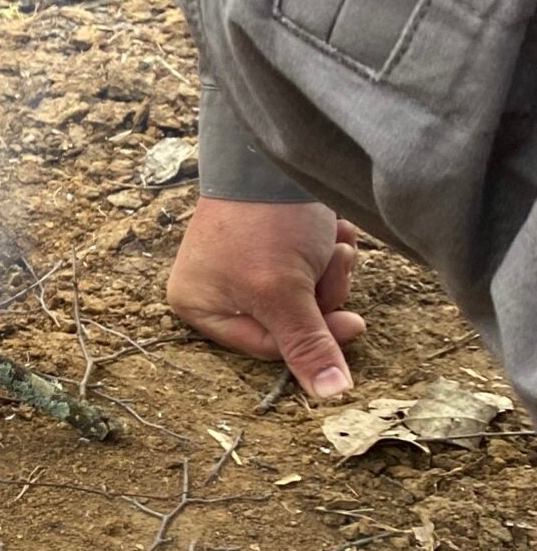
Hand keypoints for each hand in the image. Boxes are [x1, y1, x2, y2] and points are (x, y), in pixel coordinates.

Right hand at [166, 196, 364, 397]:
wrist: (271, 152)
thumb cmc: (262, 223)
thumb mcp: (284, 291)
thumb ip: (307, 345)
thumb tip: (331, 397)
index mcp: (198, 306)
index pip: (267, 347)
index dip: (313, 337)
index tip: (352, 321)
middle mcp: (216, 287)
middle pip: (290, 321)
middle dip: (320, 292)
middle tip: (329, 262)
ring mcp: (245, 263)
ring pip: (308, 294)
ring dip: (329, 268)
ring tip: (327, 239)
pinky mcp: (273, 241)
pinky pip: (310, 265)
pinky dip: (327, 247)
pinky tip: (330, 228)